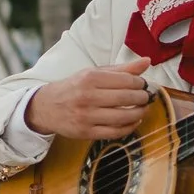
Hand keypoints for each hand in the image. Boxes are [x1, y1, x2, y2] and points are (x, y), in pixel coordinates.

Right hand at [26, 58, 153, 140]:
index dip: (141, 83)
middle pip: (127, 98)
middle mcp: (87, 97)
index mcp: (90, 78)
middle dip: (143, 98)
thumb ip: (121, 69)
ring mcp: (86, 116)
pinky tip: (133, 121)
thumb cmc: (73, 88)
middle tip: (147, 97)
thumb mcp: (93, 73)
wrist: (46, 107)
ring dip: (140, 113)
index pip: (127, 80)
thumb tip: (147, 61)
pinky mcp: (86, 132)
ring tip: (143, 108)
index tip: (144, 85)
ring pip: (124, 117)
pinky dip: (129, 127)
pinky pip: (115, 132)